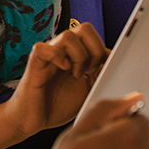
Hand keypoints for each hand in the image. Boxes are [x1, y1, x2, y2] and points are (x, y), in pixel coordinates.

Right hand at [3, 23, 107, 138]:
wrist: (30, 121)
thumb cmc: (55, 105)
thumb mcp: (87, 91)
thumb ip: (100, 76)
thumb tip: (118, 65)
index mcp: (75, 54)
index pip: (95, 37)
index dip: (104, 51)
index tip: (104, 71)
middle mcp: (62, 50)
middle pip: (85, 28)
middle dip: (95, 49)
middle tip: (91, 70)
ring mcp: (49, 55)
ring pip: (68, 35)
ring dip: (78, 55)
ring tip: (75, 74)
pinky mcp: (35, 62)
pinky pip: (44, 48)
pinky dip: (57, 57)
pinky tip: (62, 70)